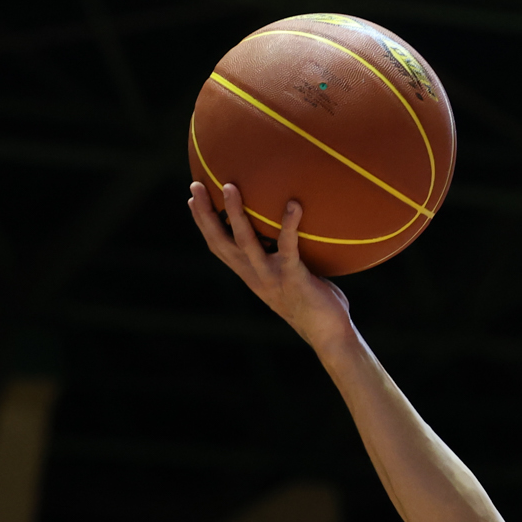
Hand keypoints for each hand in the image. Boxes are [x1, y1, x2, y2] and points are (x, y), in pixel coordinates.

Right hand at [187, 180, 354, 353]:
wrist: (328, 335)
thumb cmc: (314, 302)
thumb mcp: (288, 277)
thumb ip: (281, 257)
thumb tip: (286, 229)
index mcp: (250, 274)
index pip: (218, 246)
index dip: (203, 223)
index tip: (193, 199)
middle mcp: (254, 275)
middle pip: (221, 242)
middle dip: (206, 214)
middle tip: (196, 186)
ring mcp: (272, 277)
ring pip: (246, 242)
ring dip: (235, 214)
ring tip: (230, 187)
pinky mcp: (293, 278)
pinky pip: (288, 248)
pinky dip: (290, 225)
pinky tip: (294, 204)